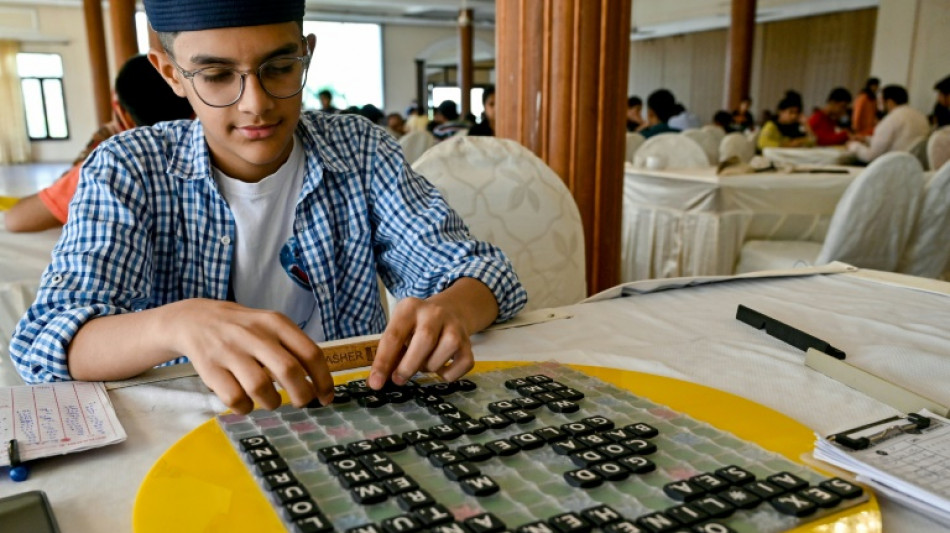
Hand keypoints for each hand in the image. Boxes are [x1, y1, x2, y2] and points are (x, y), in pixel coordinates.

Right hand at [168, 299, 333, 413]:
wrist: (195, 320)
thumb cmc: (244, 329)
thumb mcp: (271, 326)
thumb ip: (294, 348)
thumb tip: (320, 384)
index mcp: (276, 323)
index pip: (310, 353)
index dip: (323, 380)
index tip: (326, 397)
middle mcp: (254, 334)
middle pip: (289, 370)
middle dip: (302, 394)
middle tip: (302, 402)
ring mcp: (230, 351)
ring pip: (260, 387)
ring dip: (272, 402)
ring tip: (272, 401)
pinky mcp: (210, 367)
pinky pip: (235, 398)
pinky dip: (245, 407)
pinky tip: (247, 402)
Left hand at [368, 297, 473, 388]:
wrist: (450, 311)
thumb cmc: (416, 326)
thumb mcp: (400, 330)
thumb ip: (390, 353)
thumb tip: (377, 381)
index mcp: (410, 308)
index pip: (394, 336)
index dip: (383, 362)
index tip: (376, 383)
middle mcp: (434, 313)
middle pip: (425, 339)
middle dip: (409, 365)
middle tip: (399, 379)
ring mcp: (454, 326)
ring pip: (446, 349)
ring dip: (431, 366)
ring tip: (424, 365)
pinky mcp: (468, 342)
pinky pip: (464, 363)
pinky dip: (450, 374)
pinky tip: (441, 370)